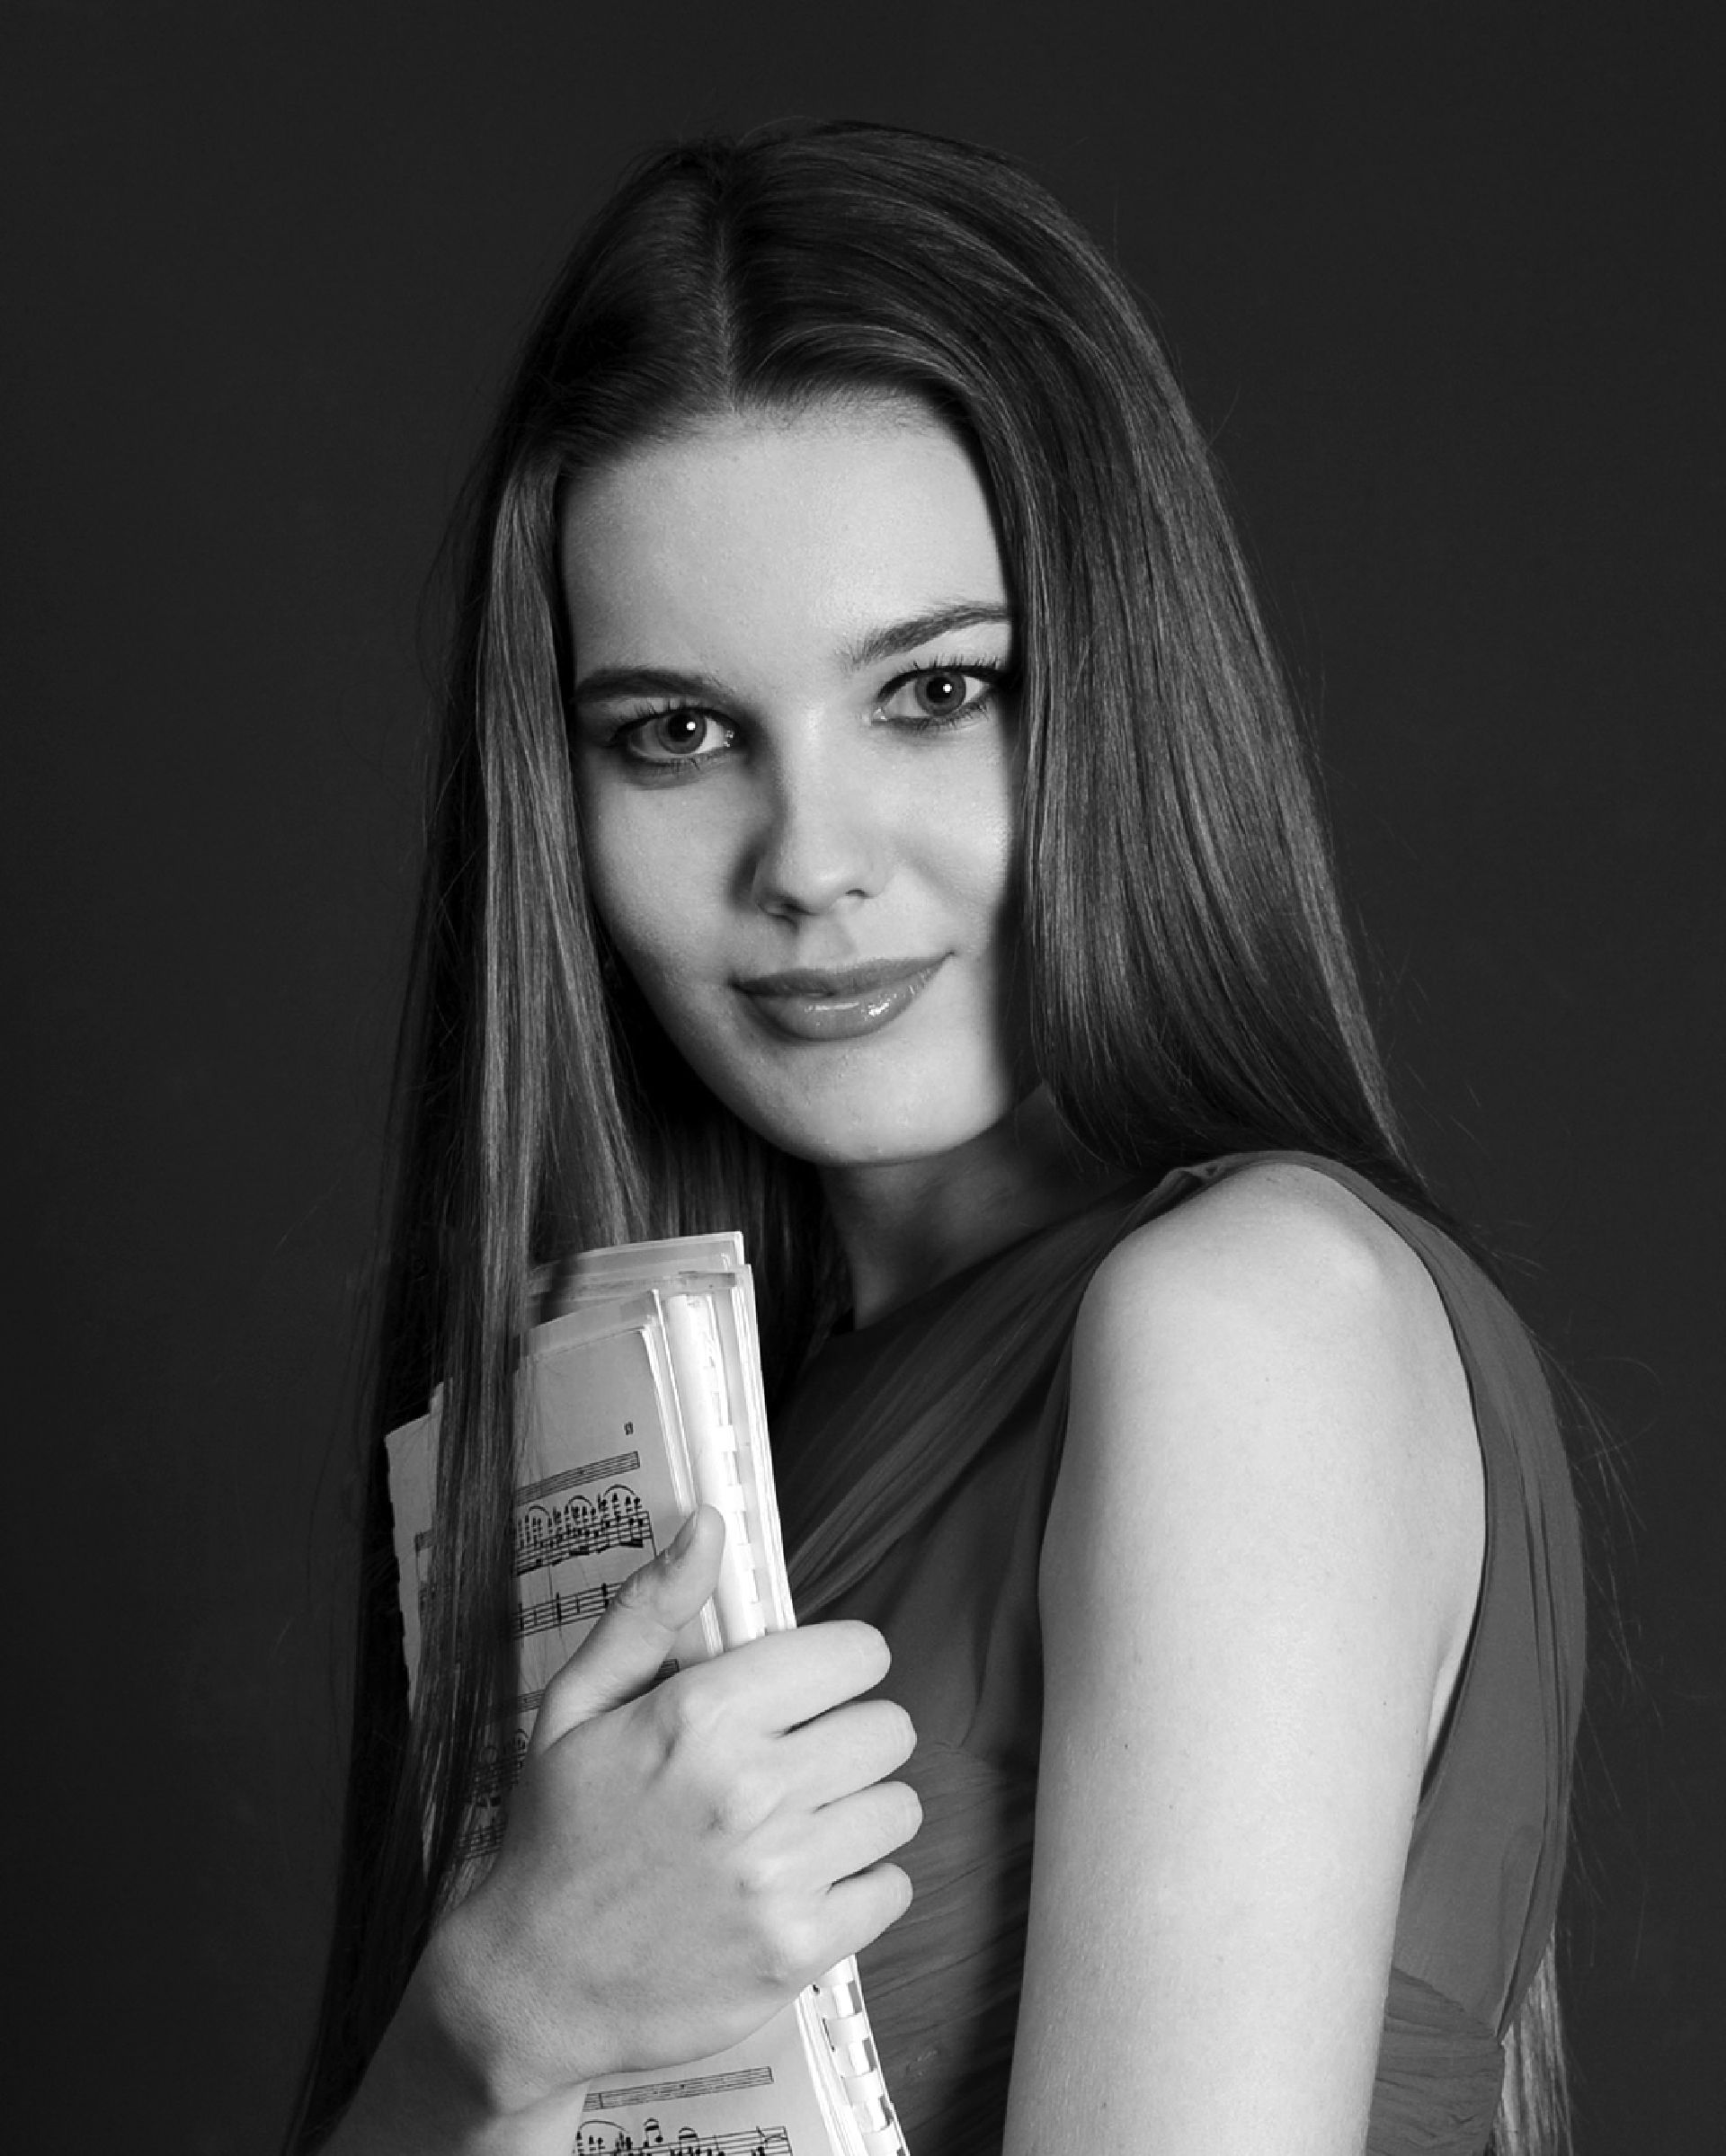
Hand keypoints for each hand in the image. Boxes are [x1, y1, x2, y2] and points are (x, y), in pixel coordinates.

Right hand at [415, 1507, 919, 2118]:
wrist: (532, 1984)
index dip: (837, 1666)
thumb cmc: (559, 1834)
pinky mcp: (799, 1950)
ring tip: (799, 1824)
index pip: (856, 1654)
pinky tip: (802, 1884)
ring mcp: (781, 1876)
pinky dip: (860, 1886)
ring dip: (858, 1811)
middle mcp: (753, 1789)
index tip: (808, 1689)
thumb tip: (709, 1524)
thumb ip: (652, 1610)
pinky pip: (892, 1888)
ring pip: (899, 1807)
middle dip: (849, 1735)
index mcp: (705, 1715)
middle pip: (888, 1728)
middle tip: (798, 1761)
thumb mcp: (579, 1705)